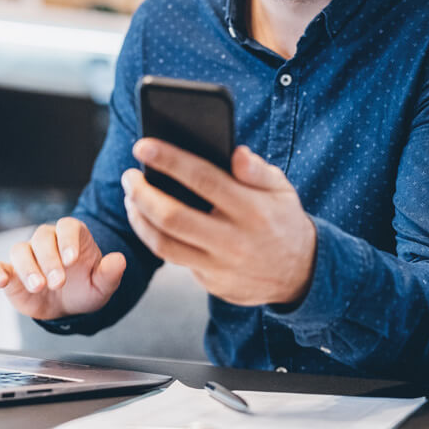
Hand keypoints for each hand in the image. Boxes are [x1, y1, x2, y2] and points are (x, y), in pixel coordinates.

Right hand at [0, 217, 125, 320]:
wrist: (68, 307)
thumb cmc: (85, 288)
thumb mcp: (102, 285)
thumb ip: (110, 273)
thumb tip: (119, 260)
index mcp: (72, 236)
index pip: (67, 227)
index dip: (68, 240)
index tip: (72, 259)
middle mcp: (47, 241)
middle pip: (42, 238)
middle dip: (49, 260)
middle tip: (58, 282)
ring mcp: (27, 255)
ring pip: (20, 250)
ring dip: (27, 268)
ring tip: (38, 286)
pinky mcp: (9, 272)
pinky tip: (0, 280)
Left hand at [121, 140, 315, 306]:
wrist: (300, 274)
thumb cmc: (282, 220)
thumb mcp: (281, 189)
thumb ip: (258, 170)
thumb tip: (236, 153)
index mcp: (253, 209)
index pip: (204, 179)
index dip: (170, 160)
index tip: (143, 145)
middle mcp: (235, 240)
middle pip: (174, 217)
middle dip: (143, 193)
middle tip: (129, 176)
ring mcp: (221, 266)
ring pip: (164, 244)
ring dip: (139, 219)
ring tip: (131, 198)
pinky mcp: (211, 283)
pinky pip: (175, 260)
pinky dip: (155, 238)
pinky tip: (146, 219)